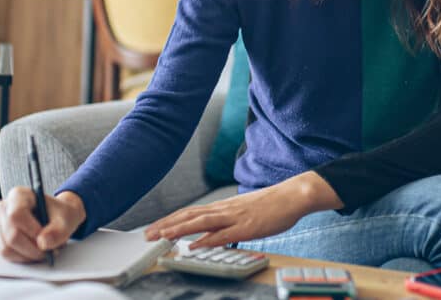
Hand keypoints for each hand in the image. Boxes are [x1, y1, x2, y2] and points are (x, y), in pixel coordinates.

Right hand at [0, 186, 86, 262]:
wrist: (59, 218)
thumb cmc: (61, 214)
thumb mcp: (67, 219)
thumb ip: (58, 231)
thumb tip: (42, 243)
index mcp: (19, 195)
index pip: (16, 215)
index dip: (31, 231)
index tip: (45, 240)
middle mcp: (4, 208)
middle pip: (11, 235)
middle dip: (32, 249)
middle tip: (49, 252)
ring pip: (6, 248)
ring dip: (28, 256)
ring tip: (45, 252)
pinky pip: (6, 254)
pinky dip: (22, 258)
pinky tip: (36, 254)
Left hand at [144, 171, 341, 248]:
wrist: (293, 195)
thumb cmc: (271, 205)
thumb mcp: (244, 213)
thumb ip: (226, 223)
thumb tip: (209, 234)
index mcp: (223, 207)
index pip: (190, 213)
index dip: (171, 220)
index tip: (154, 228)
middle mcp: (224, 209)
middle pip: (189, 216)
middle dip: (167, 225)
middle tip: (148, 235)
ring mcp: (235, 217)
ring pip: (201, 223)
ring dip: (180, 229)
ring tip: (162, 236)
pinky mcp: (247, 226)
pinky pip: (224, 233)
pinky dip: (207, 239)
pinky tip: (195, 244)